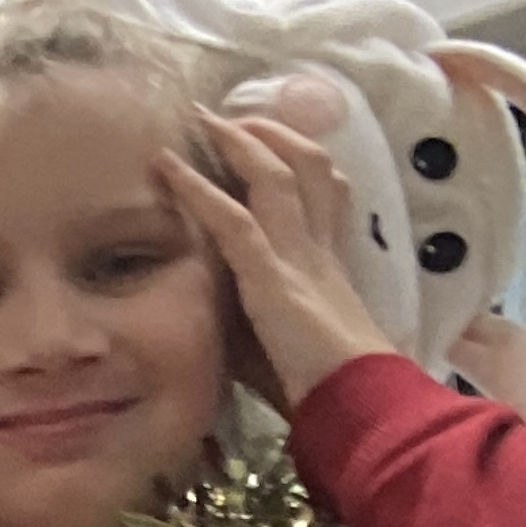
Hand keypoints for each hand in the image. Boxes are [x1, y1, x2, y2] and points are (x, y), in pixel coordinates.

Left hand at [156, 110, 393, 412]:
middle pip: (311, 168)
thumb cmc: (326, 394)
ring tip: (208, 122)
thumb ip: (261, 329)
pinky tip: (168, 168)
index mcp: (330, 268)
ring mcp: (298, 259)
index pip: (327, 197)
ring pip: (277, 176)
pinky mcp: (272, 278)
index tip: (273, 145)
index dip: (302, 164)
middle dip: (275, 135)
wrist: (357, 408)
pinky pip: (233, 220)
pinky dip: (197, 190)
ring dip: (239, 142)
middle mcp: (318, 252)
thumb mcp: (291, 349)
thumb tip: (221, 326)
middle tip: (238, 118)